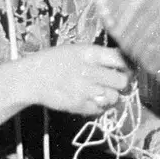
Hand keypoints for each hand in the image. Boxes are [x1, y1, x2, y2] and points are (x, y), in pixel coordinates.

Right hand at [12, 44, 131, 116]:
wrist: (31, 78)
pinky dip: (99, 106)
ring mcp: (83, 90)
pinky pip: (100, 109)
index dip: (128, 65)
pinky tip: (91, 98)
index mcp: (88, 53)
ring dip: (111, 96)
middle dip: (121, 82)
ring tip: (102, 91)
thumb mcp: (76, 50)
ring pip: (113, 97)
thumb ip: (99, 55)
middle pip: (121, 81)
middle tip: (116, 82)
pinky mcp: (78, 105)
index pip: (120, 58)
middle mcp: (88, 71)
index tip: (128, 68)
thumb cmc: (54, 61)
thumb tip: (124, 61)